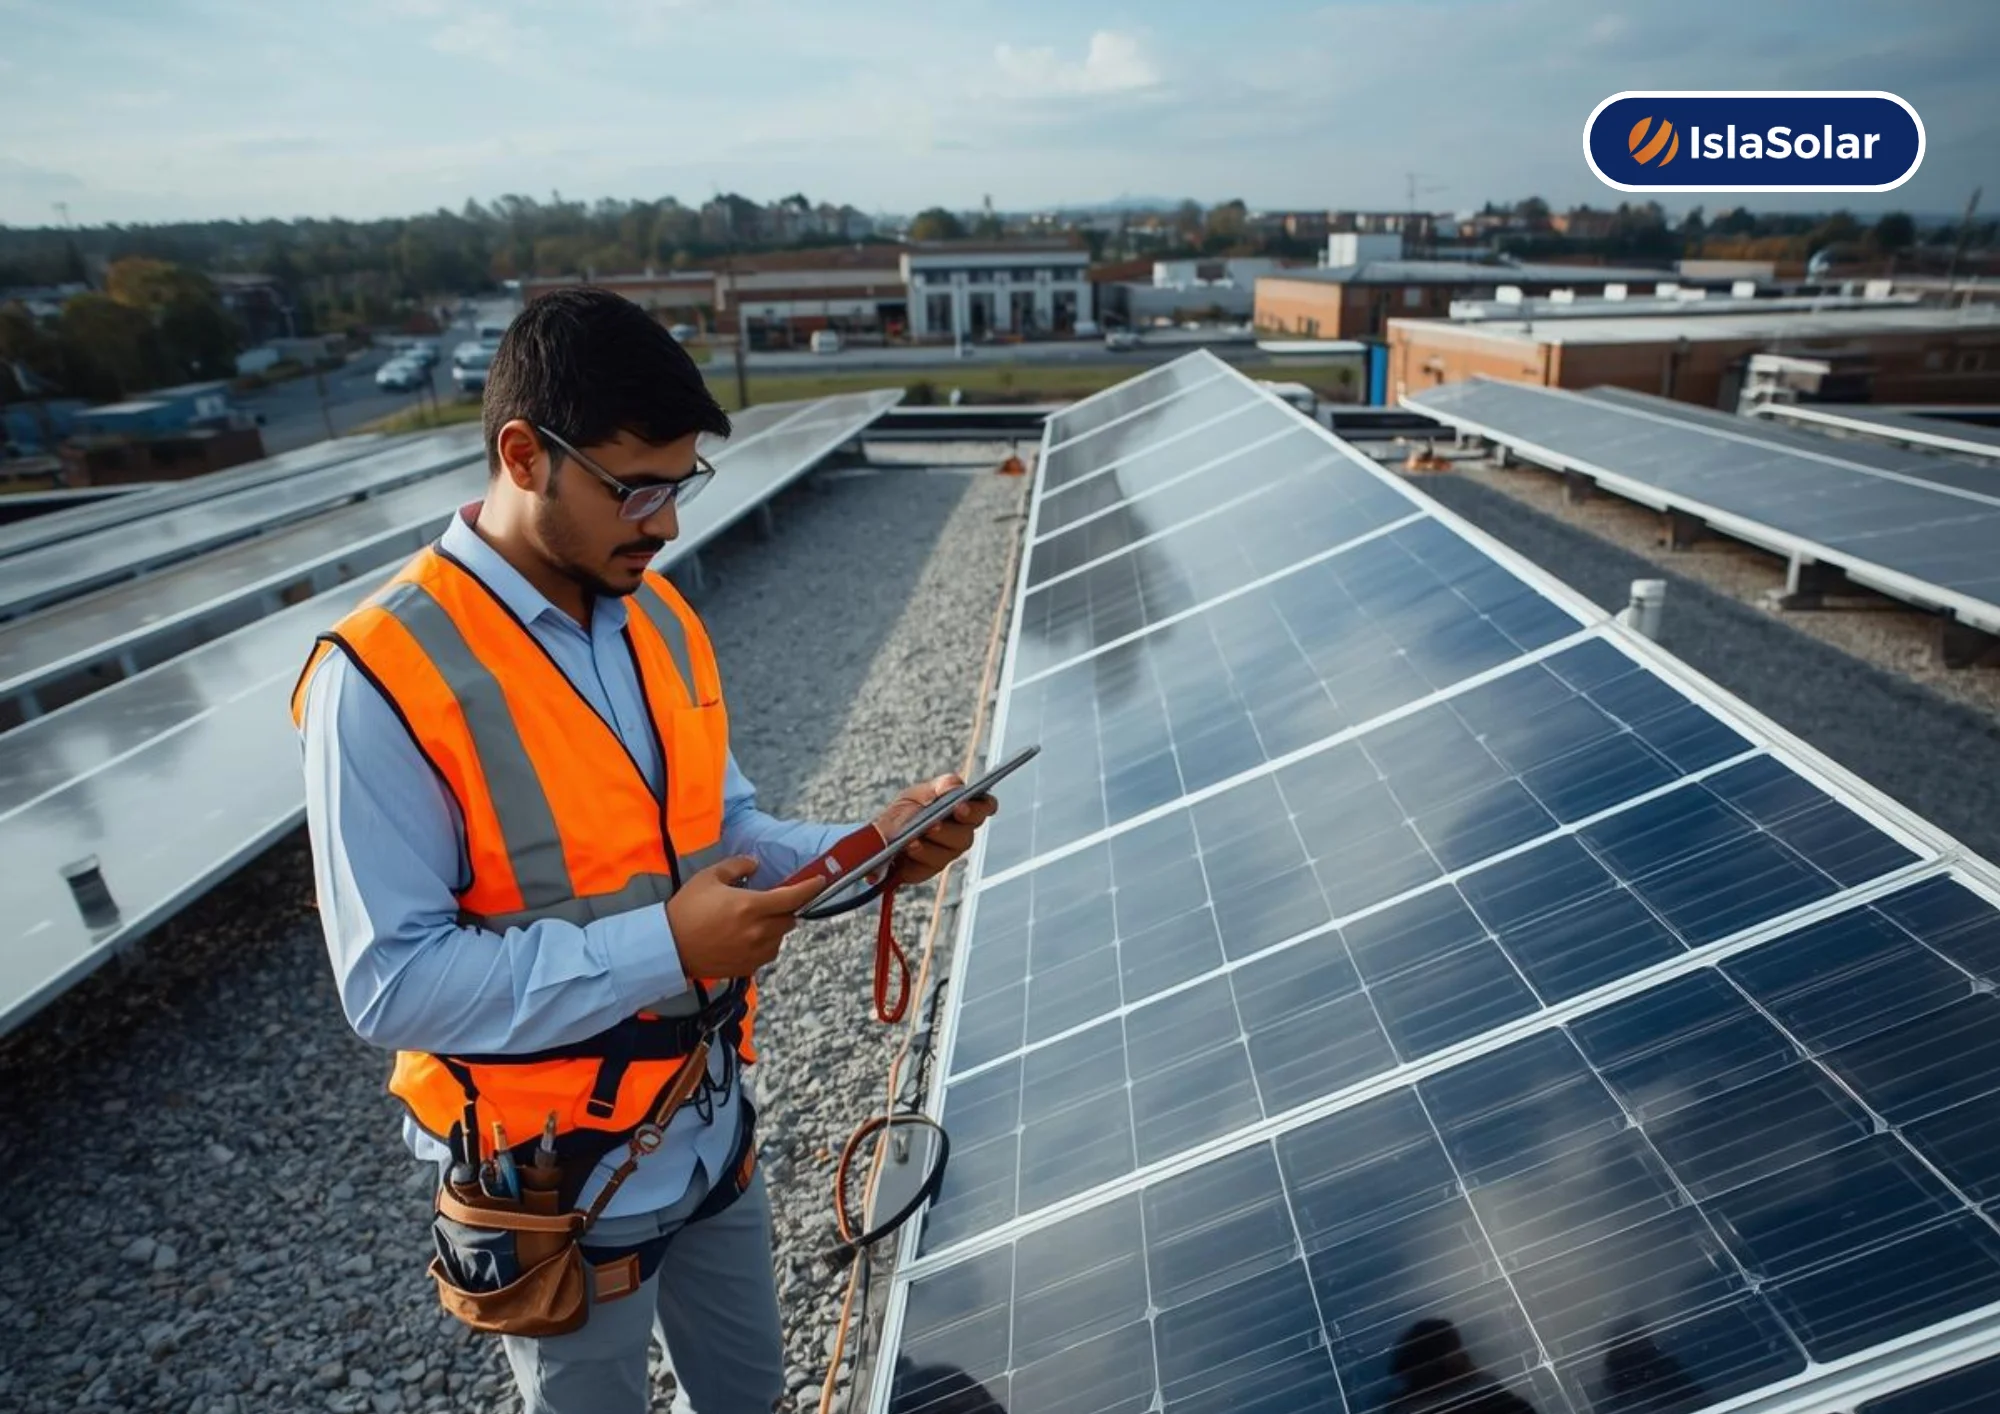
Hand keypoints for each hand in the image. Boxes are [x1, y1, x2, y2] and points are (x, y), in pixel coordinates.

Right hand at [665, 856, 824, 977]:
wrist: (669, 946)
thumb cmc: (687, 908)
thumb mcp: (709, 877)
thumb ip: (737, 865)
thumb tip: (756, 864)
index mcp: (751, 906)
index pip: (793, 897)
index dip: (810, 888)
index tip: (820, 881)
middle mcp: (758, 931)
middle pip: (790, 919)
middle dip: (786, 908)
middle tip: (772, 902)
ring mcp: (754, 952)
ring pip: (781, 938)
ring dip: (776, 927)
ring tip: (756, 921)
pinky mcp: (747, 967)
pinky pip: (768, 953)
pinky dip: (765, 944)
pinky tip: (748, 937)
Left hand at [872, 773, 999, 885]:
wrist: (882, 835)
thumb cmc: (907, 811)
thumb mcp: (920, 792)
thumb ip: (941, 786)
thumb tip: (954, 788)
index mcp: (964, 809)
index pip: (985, 806)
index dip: (980, 807)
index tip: (961, 806)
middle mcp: (961, 833)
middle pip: (966, 834)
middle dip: (949, 829)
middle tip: (934, 823)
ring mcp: (947, 853)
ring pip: (949, 851)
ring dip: (931, 843)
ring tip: (915, 837)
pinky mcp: (930, 869)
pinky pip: (929, 865)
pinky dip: (918, 854)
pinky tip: (909, 846)